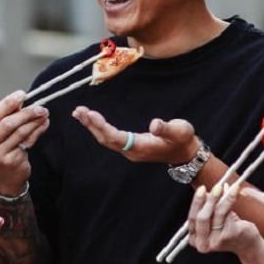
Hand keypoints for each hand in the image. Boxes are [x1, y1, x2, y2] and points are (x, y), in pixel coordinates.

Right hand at [0, 90, 48, 195]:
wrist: (4, 180)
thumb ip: (5, 119)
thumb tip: (20, 102)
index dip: (8, 103)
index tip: (21, 94)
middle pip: (7, 123)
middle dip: (26, 112)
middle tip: (39, 106)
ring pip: (20, 132)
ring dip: (34, 121)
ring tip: (44, 113)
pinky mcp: (12, 161)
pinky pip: (28, 141)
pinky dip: (37, 131)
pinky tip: (43, 124)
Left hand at [72, 106, 197, 163]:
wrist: (185, 153)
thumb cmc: (183, 139)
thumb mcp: (180, 131)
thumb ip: (166, 128)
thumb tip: (155, 124)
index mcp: (141, 147)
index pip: (116, 138)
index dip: (102, 127)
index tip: (91, 115)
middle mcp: (131, 151)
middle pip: (106, 139)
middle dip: (92, 125)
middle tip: (79, 111)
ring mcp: (129, 150)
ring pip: (106, 139)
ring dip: (92, 126)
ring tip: (79, 113)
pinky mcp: (129, 146)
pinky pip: (109, 137)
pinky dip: (98, 127)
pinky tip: (91, 120)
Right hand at [187, 183, 260, 255]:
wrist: (247, 244)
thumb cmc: (229, 229)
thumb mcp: (214, 218)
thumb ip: (206, 207)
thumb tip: (204, 191)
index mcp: (195, 240)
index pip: (192, 218)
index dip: (197, 202)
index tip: (202, 188)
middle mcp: (203, 244)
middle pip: (202, 217)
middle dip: (209, 199)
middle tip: (216, 187)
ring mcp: (216, 241)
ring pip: (217, 213)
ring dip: (223, 197)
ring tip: (229, 187)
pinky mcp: (229, 236)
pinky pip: (228, 214)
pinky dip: (230, 200)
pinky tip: (234, 193)